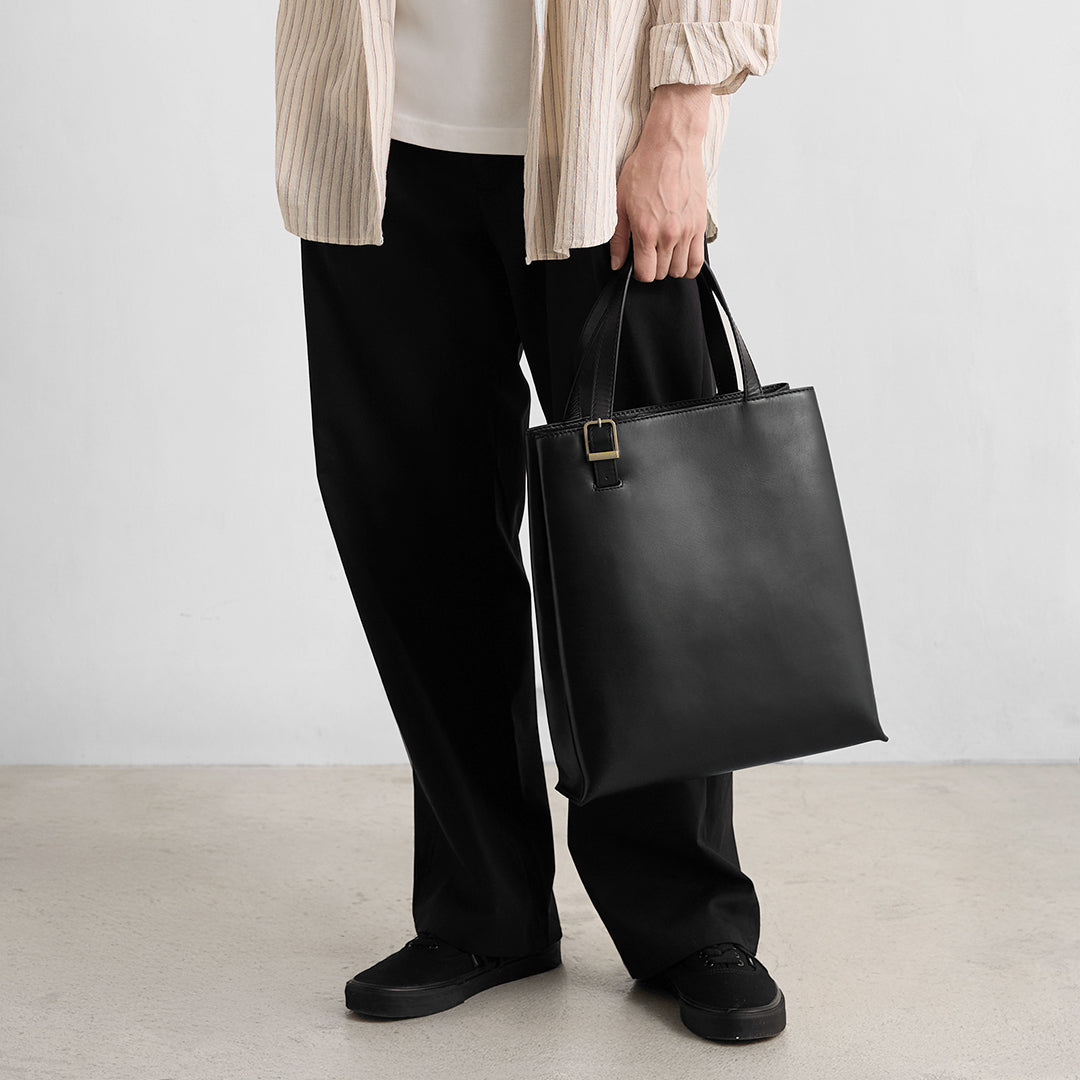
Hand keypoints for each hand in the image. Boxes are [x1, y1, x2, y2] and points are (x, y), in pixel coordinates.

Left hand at [609, 83, 711, 281]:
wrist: (671, 145)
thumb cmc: (646, 167)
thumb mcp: (620, 202)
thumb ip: (618, 238)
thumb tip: (616, 262)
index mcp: (646, 230)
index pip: (645, 274)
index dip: (639, 273)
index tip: (637, 264)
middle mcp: (669, 234)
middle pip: (662, 273)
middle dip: (653, 268)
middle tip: (649, 253)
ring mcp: (687, 230)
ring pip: (680, 270)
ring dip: (670, 267)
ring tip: (664, 254)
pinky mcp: (700, 224)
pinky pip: (698, 261)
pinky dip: (689, 266)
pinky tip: (681, 258)